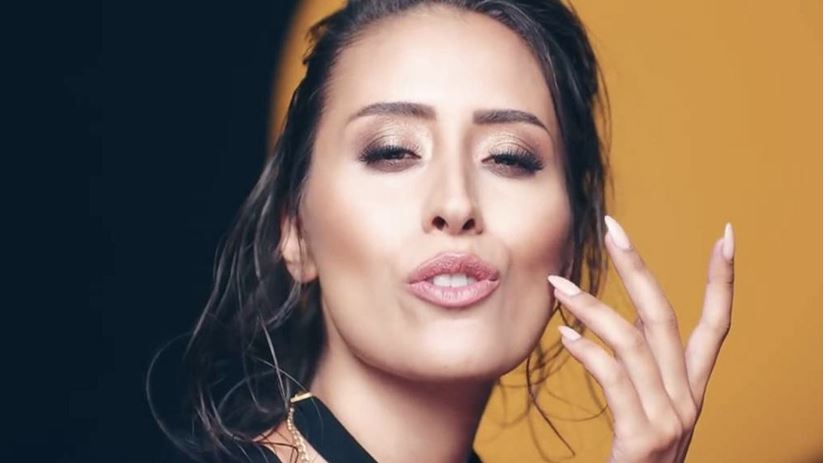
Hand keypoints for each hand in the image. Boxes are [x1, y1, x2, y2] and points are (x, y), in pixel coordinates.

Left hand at [547, 215, 734, 462]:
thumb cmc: (635, 456)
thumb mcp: (646, 408)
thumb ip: (638, 366)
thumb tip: (610, 319)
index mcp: (691, 388)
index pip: (718, 326)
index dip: (723, 281)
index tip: (726, 236)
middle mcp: (687, 399)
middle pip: (666, 318)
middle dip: (638, 267)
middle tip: (611, 227)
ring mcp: (668, 418)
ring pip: (633, 342)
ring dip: (592, 307)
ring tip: (557, 286)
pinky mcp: (643, 436)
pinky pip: (615, 379)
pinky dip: (589, 352)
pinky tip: (565, 337)